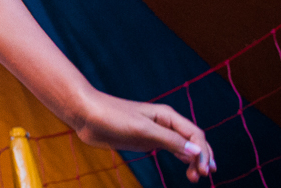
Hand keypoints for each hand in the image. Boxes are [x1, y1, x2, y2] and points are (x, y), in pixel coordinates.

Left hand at [73, 90, 214, 182]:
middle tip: (204, 176)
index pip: (195, 134)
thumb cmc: (112, 116)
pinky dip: (182, 158)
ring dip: (194, 160)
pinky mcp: (146, 140)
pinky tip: (187, 168)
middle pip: (193, 140)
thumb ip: (168, 140)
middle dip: (202, 157)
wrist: (86, 114)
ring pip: (184, 146)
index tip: (203, 171)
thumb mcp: (142, 129)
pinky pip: (171, 149)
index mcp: (167, 116)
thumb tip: (196, 151)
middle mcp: (164, 123)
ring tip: (196, 177)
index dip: (203, 152)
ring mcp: (155, 132)